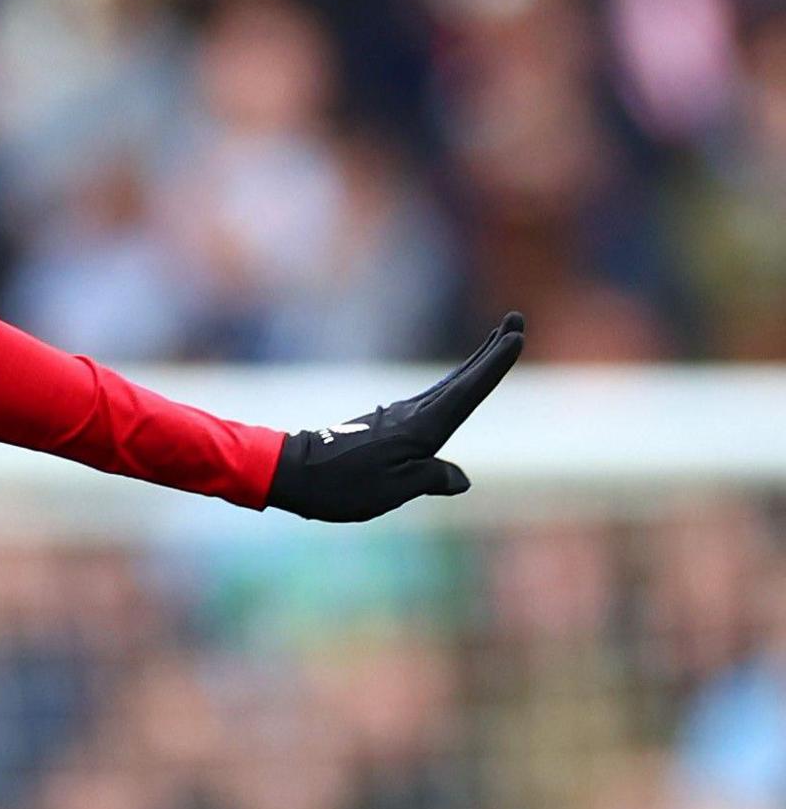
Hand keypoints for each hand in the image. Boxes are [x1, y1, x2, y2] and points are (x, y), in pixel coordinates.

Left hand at [266, 312, 524, 521]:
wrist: (291, 474)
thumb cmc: (341, 485)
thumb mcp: (392, 489)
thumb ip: (431, 478)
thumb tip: (462, 479)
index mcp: (420, 427)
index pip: (467, 392)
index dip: (493, 365)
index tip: (516, 336)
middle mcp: (412, 415)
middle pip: (461, 378)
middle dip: (490, 350)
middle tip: (516, 319)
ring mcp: (399, 417)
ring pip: (447, 385)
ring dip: (475, 363)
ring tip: (498, 342)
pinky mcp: (388, 425)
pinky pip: (432, 400)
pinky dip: (453, 385)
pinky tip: (458, 385)